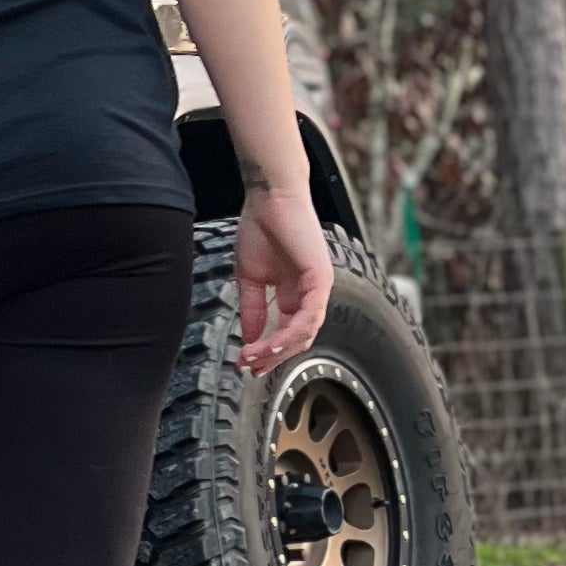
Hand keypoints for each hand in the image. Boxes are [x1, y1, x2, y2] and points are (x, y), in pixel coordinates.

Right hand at [232, 179, 332, 373]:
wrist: (269, 198)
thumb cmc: (260, 228)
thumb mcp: (250, 278)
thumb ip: (253, 309)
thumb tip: (248, 339)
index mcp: (294, 294)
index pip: (286, 332)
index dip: (266, 351)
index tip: (244, 363)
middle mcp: (309, 294)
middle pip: (298, 340)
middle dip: (273, 357)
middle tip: (250, 368)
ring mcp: (318, 288)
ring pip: (304, 334)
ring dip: (278, 350)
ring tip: (254, 357)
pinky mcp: (320, 279)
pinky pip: (309, 316)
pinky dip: (290, 333)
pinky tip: (270, 343)